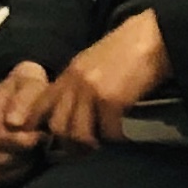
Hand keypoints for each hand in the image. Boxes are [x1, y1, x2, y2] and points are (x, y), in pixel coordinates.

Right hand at [0, 62, 51, 182]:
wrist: (16, 89)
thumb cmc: (27, 88)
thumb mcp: (30, 83)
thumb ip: (23, 100)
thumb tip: (12, 122)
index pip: (1, 137)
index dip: (27, 141)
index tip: (44, 135)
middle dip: (25, 154)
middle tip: (41, 145)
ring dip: (20, 164)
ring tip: (33, 151)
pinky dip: (12, 173)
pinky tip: (24, 160)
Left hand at [42, 14, 168, 148]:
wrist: (150, 38)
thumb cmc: (125, 51)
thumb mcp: (92, 64)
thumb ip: (77, 84)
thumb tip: (71, 112)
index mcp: (68, 73)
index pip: (41, 104)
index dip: (37, 124)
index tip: (43, 140)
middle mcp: (74, 82)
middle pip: (58, 125)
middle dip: (69, 143)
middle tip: (84, 149)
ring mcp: (91, 91)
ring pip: (79, 133)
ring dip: (91, 144)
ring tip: (103, 143)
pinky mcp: (111, 100)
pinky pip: (108, 132)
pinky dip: (115, 137)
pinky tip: (122, 134)